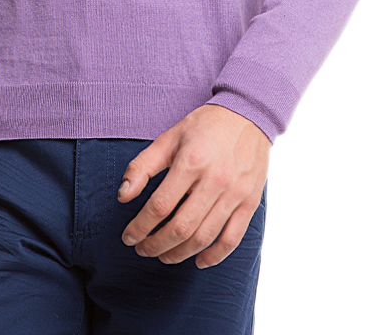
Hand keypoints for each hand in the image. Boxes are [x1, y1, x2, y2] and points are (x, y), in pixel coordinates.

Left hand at [117, 103, 270, 268]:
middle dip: (156, 244)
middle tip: (142, 248)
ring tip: (163, 255)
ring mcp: (234, 193)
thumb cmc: (204, 126)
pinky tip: (198, 260)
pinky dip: (214, 255)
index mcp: (191, 161)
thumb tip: (123, 196)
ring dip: (180, 253)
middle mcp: (214, 180)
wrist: (248, 114)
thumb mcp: (169, 137)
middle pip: (181, 227)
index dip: (140, 226)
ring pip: (204, 237)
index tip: (128, 236)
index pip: (160, 205)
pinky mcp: (250, 202)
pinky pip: (232, 238)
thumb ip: (143, 166)